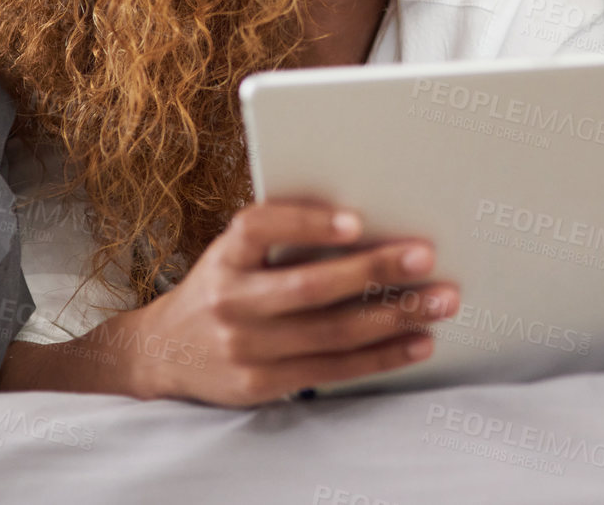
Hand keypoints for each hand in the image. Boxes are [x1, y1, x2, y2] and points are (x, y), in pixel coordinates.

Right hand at [98, 201, 457, 404]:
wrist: (163, 352)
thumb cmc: (222, 286)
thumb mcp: (234, 253)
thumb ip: (283, 238)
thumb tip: (371, 223)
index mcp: (225, 256)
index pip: (260, 228)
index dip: (308, 223)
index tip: (357, 220)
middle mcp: (230, 300)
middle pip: (311, 286)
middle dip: (376, 270)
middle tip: (425, 256)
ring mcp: (244, 347)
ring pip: (332, 331)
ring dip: (394, 316)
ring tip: (440, 301)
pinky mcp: (261, 384)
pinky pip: (333, 369)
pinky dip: (381, 356)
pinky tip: (417, 342)